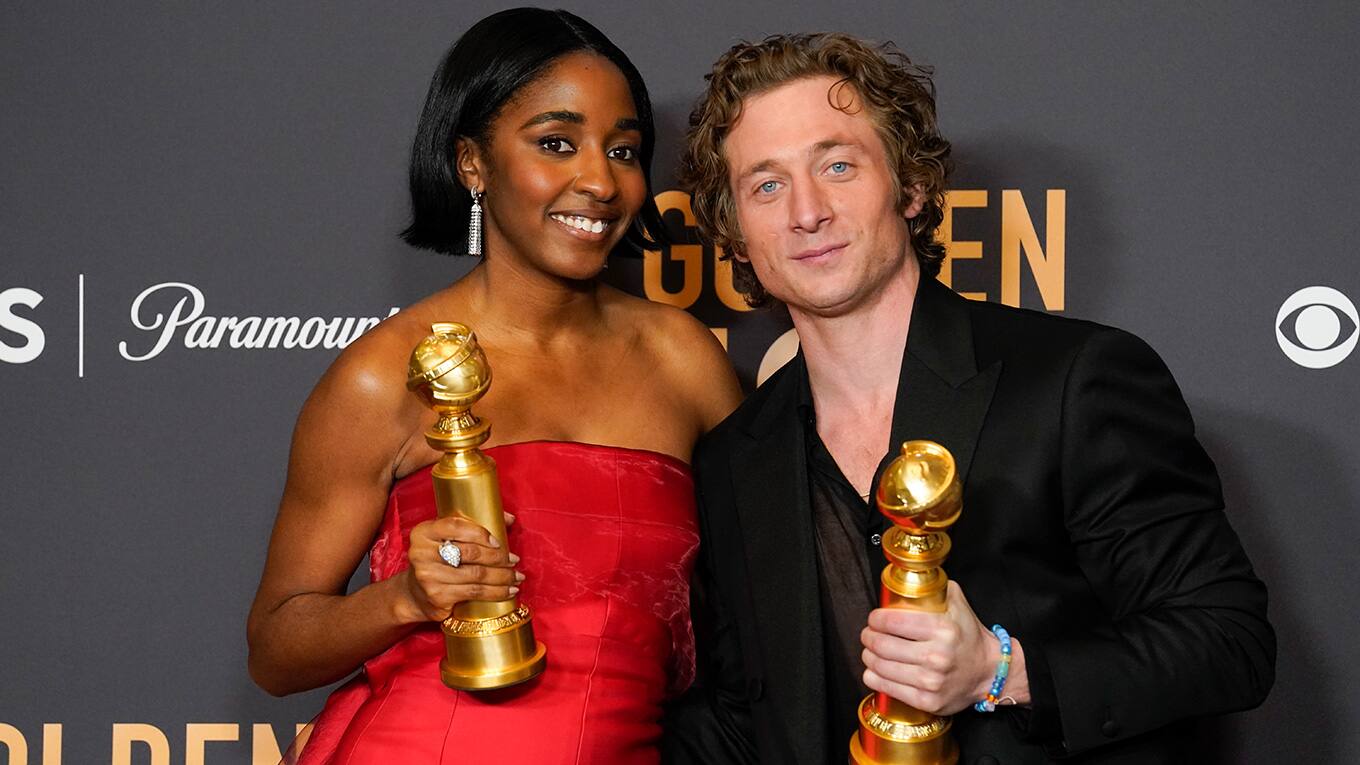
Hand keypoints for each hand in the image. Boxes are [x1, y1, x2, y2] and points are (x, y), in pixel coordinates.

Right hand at [397, 512, 522, 622]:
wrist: (415, 593)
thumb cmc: (439, 560)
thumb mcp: (448, 538)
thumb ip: (474, 525)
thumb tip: (508, 518)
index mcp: (423, 532)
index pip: (456, 526)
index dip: (480, 533)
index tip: (499, 542)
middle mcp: (422, 553)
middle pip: (470, 552)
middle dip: (498, 557)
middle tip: (514, 560)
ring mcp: (428, 577)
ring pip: (476, 575)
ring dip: (502, 576)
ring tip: (516, 576)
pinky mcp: (438, 597)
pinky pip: (475, 593)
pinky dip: (496, 592)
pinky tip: (509, 591)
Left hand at [860, 580, 1021, 715]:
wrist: (990, 673)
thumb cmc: (970, 638)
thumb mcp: (959, 605)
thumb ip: (938, 587)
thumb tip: (914, 576)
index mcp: (943, 629)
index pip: (893, 622)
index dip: (875, 619)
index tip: (874, 618)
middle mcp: (937, 656)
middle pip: (882, 645)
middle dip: (868, 637)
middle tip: (868, 634)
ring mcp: (931, 682)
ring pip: (880, 667)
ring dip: (868, 656)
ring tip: (870, 651)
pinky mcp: (927, 701)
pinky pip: (887, 688)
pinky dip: (874, 677)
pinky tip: (875, 670)